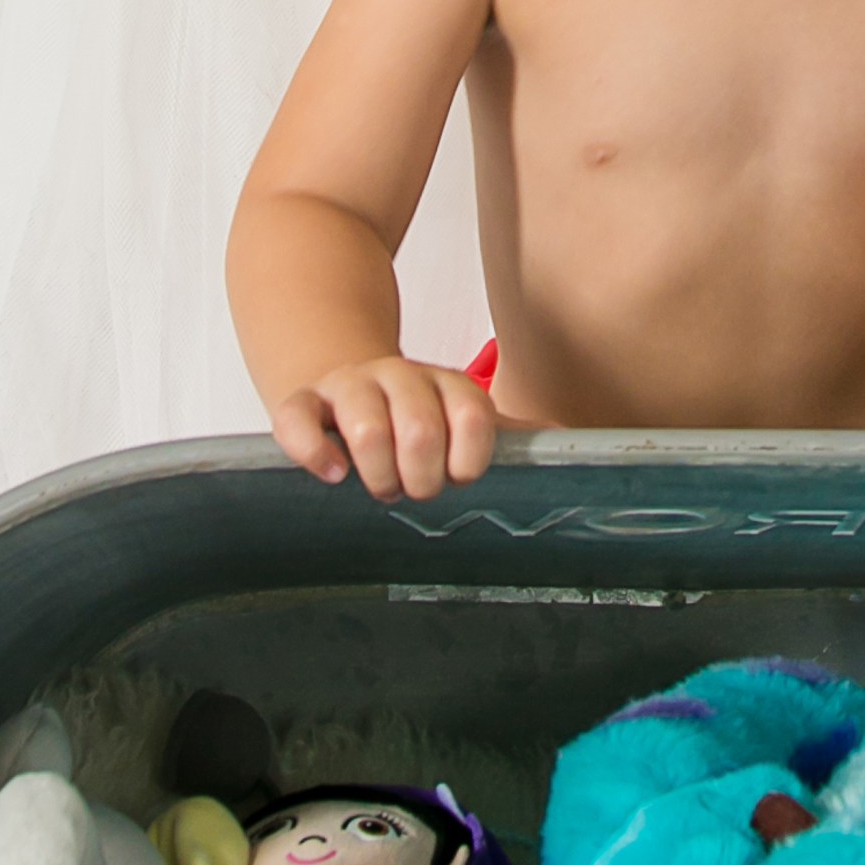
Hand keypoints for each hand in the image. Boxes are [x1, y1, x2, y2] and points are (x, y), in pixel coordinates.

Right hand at [262, 354, 498, 501]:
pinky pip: (298, 421)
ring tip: (379, 485)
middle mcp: (399, 377)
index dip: (470, 461)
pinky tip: (333, 474)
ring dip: (376, 470)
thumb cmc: (411, 415)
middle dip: (420, 475)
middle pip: (420, 427)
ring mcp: (348, 386)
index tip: (459, 477)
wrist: (343, 376)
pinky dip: (313, 452)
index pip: (474, 417)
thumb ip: (509, 433)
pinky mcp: (302, 400)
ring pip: (364, 422)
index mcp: (446, 385)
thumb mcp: (461, 418)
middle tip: (414, 488)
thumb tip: (566, 445)